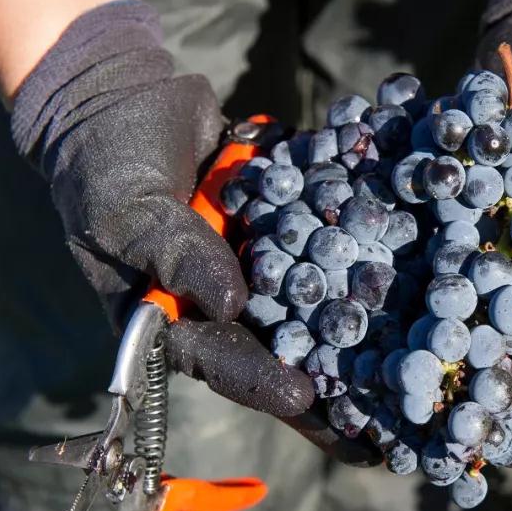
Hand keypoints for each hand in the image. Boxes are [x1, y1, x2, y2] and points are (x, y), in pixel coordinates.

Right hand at [12, 0, 377, 465]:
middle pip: (276, 346)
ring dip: (354, 326)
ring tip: (406, 358)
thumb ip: (174, 253)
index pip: (219, 359)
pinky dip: (356, 248)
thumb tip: (231, 304)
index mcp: (171, 316)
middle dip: (326, 379)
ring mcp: (255, 261)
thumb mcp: (125, 212)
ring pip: (308, 301)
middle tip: (378, 413)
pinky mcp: (281, 220)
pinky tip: (406, 263)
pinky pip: (320, 238)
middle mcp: (220, 298)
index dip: (261, 383)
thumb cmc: (104, 165)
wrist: (120, 97)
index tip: (305, 399)